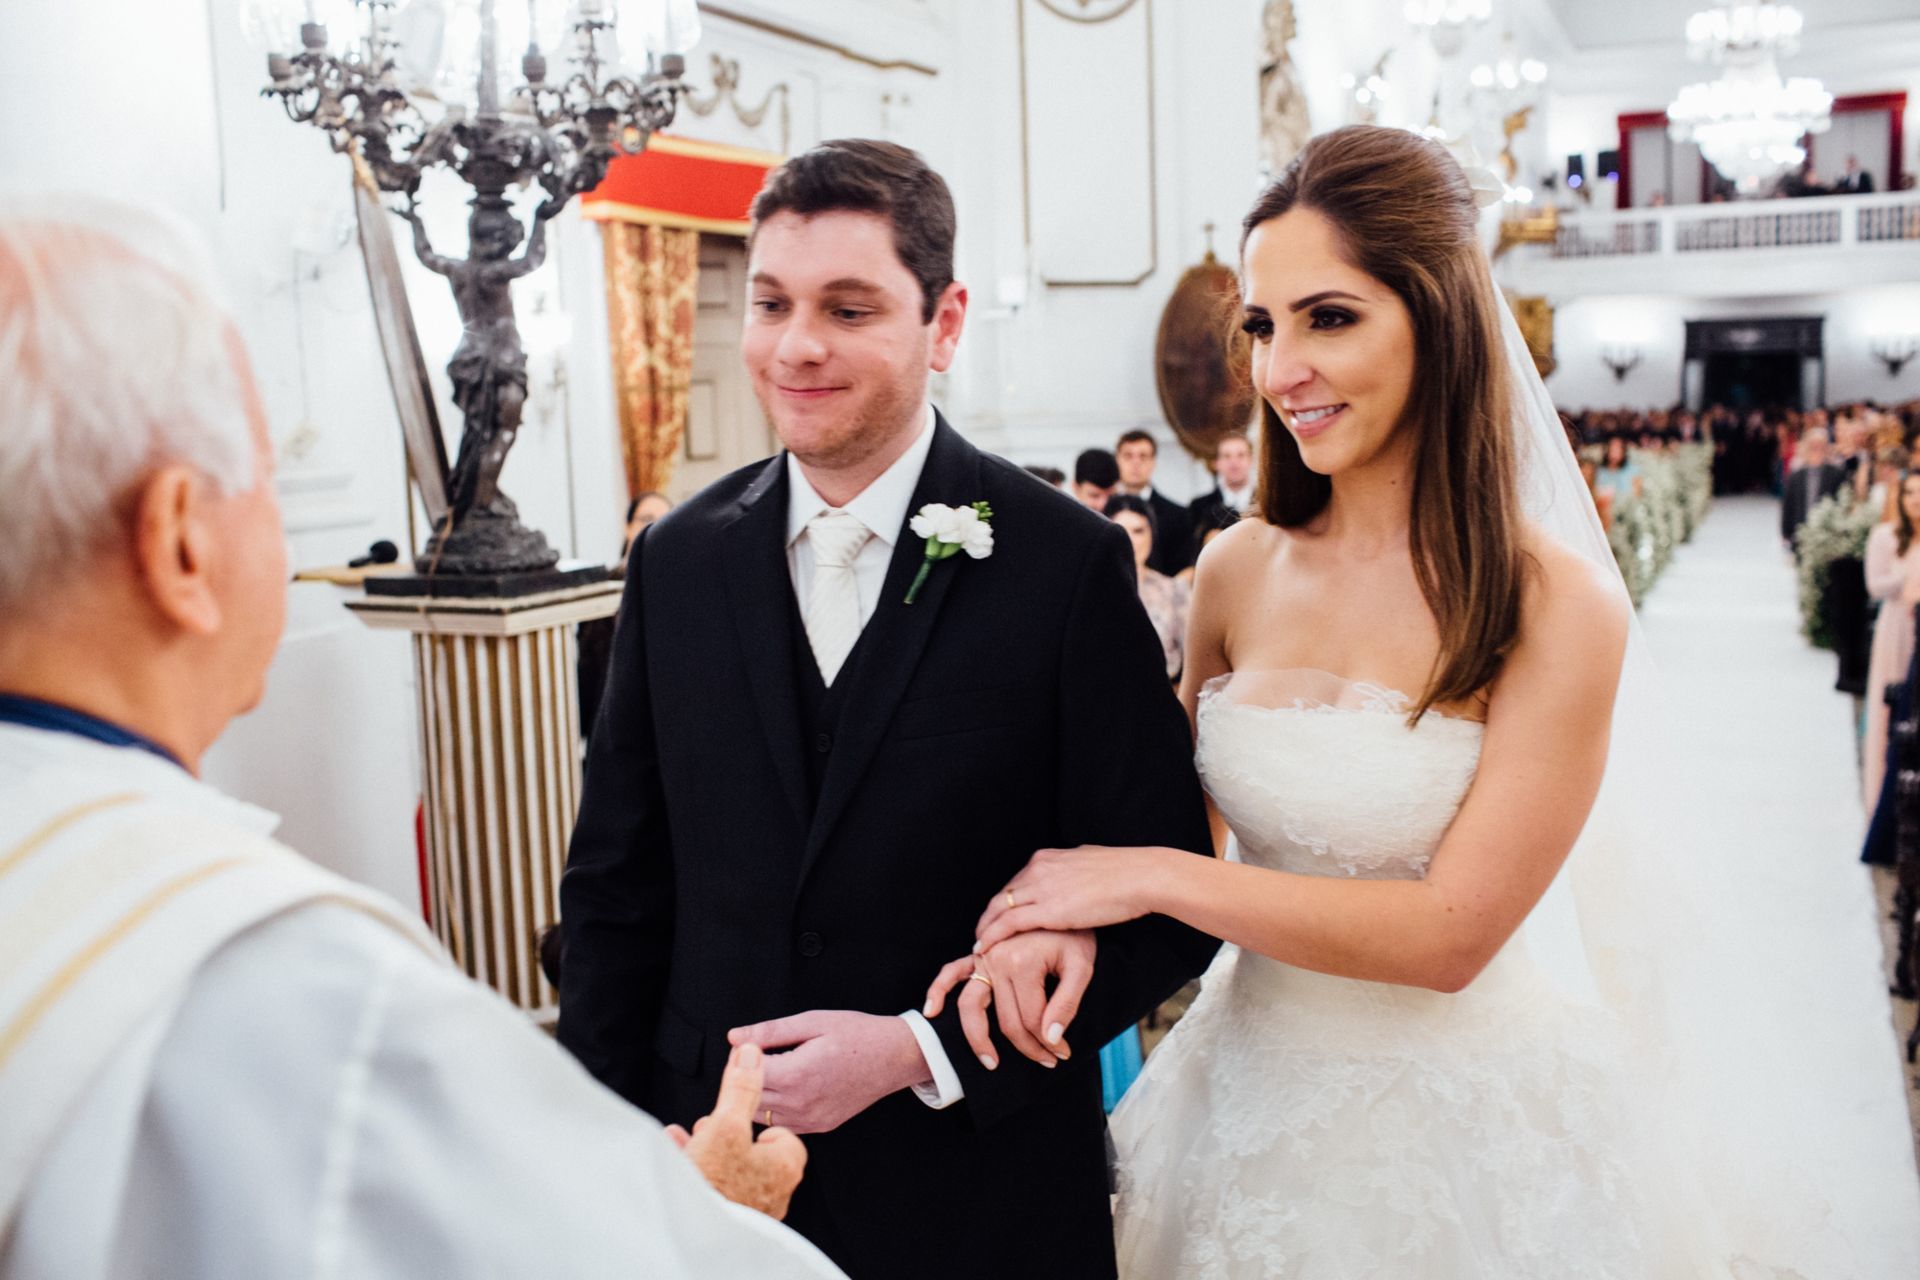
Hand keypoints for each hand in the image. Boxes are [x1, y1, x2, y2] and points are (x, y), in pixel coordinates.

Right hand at [663, 1043, 806, 1220]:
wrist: (688, 1232)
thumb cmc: (714, 1182)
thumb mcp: (726, 1123)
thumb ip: (741, 1089)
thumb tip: (751, 1052)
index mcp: (786, 1166)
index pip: (779, 1130)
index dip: (753, 1119)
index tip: (734, 1115)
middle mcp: (776, 1191)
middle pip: (753, 1147)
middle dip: (727, 1131)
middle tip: (709, 1124)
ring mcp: (752, 1207)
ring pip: (733, 1165)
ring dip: (710, 1146)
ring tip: (690, 1136)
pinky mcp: (729, 1218)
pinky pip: (716, 1183)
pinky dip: (698, 1166)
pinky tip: (678, 1152)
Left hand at [726, 1010, 930, 1134]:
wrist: (894, 1057)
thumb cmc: (857, 1035)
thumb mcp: (812, 1022)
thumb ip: (770, 1031)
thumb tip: (735, 1038)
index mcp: (797, 1074)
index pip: (745, 1074)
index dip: (740, 1057)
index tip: (747, 1045)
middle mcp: (801, 1103)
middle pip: (748, 1099)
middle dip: (742, 1078)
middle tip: (753, 1057)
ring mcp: (810, 1120)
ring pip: (761, 1117)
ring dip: (755, 1096)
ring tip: (769, 1072)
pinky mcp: (819, 1127)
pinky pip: (782, 1125)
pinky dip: (774, 1110)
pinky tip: (784, 1089)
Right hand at [923, 929, 1095, 1069]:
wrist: (1065, 901)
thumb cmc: (1075, 935)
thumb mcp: (1082, 967)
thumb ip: (1067, 1004)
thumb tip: (1051, 1039)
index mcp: (1022, 962)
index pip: (1032, 1020)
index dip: (1048, 1043)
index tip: (1064, 1053)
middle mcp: (996, 960)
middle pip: (1006, 1020)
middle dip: (1027, 1047)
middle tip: (1048, 1061)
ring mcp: (983, 956)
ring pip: (971, 1005)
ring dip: (978, 1038)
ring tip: (990, 1062)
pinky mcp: (977, 954)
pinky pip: (951, 973)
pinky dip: (938, 991)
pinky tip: (932, 1012)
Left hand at [973, 845, 1162, 950]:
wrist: (1140, 877)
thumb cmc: (1126, 873)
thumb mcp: (1091, 864)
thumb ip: (1076, 872)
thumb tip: (1077, 877)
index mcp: (1049, 857)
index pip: (1018, 881)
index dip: (1006, 901)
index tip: (1000, 916)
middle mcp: (1039, 868)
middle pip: (1003, 894)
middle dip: (990, 915)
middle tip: (982, 933)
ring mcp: (1041, 887)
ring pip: (999, 908)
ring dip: (985, 928)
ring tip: (978, 944)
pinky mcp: (1047, 909)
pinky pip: (1009, 923)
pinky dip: (992, 936)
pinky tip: (983, 948)